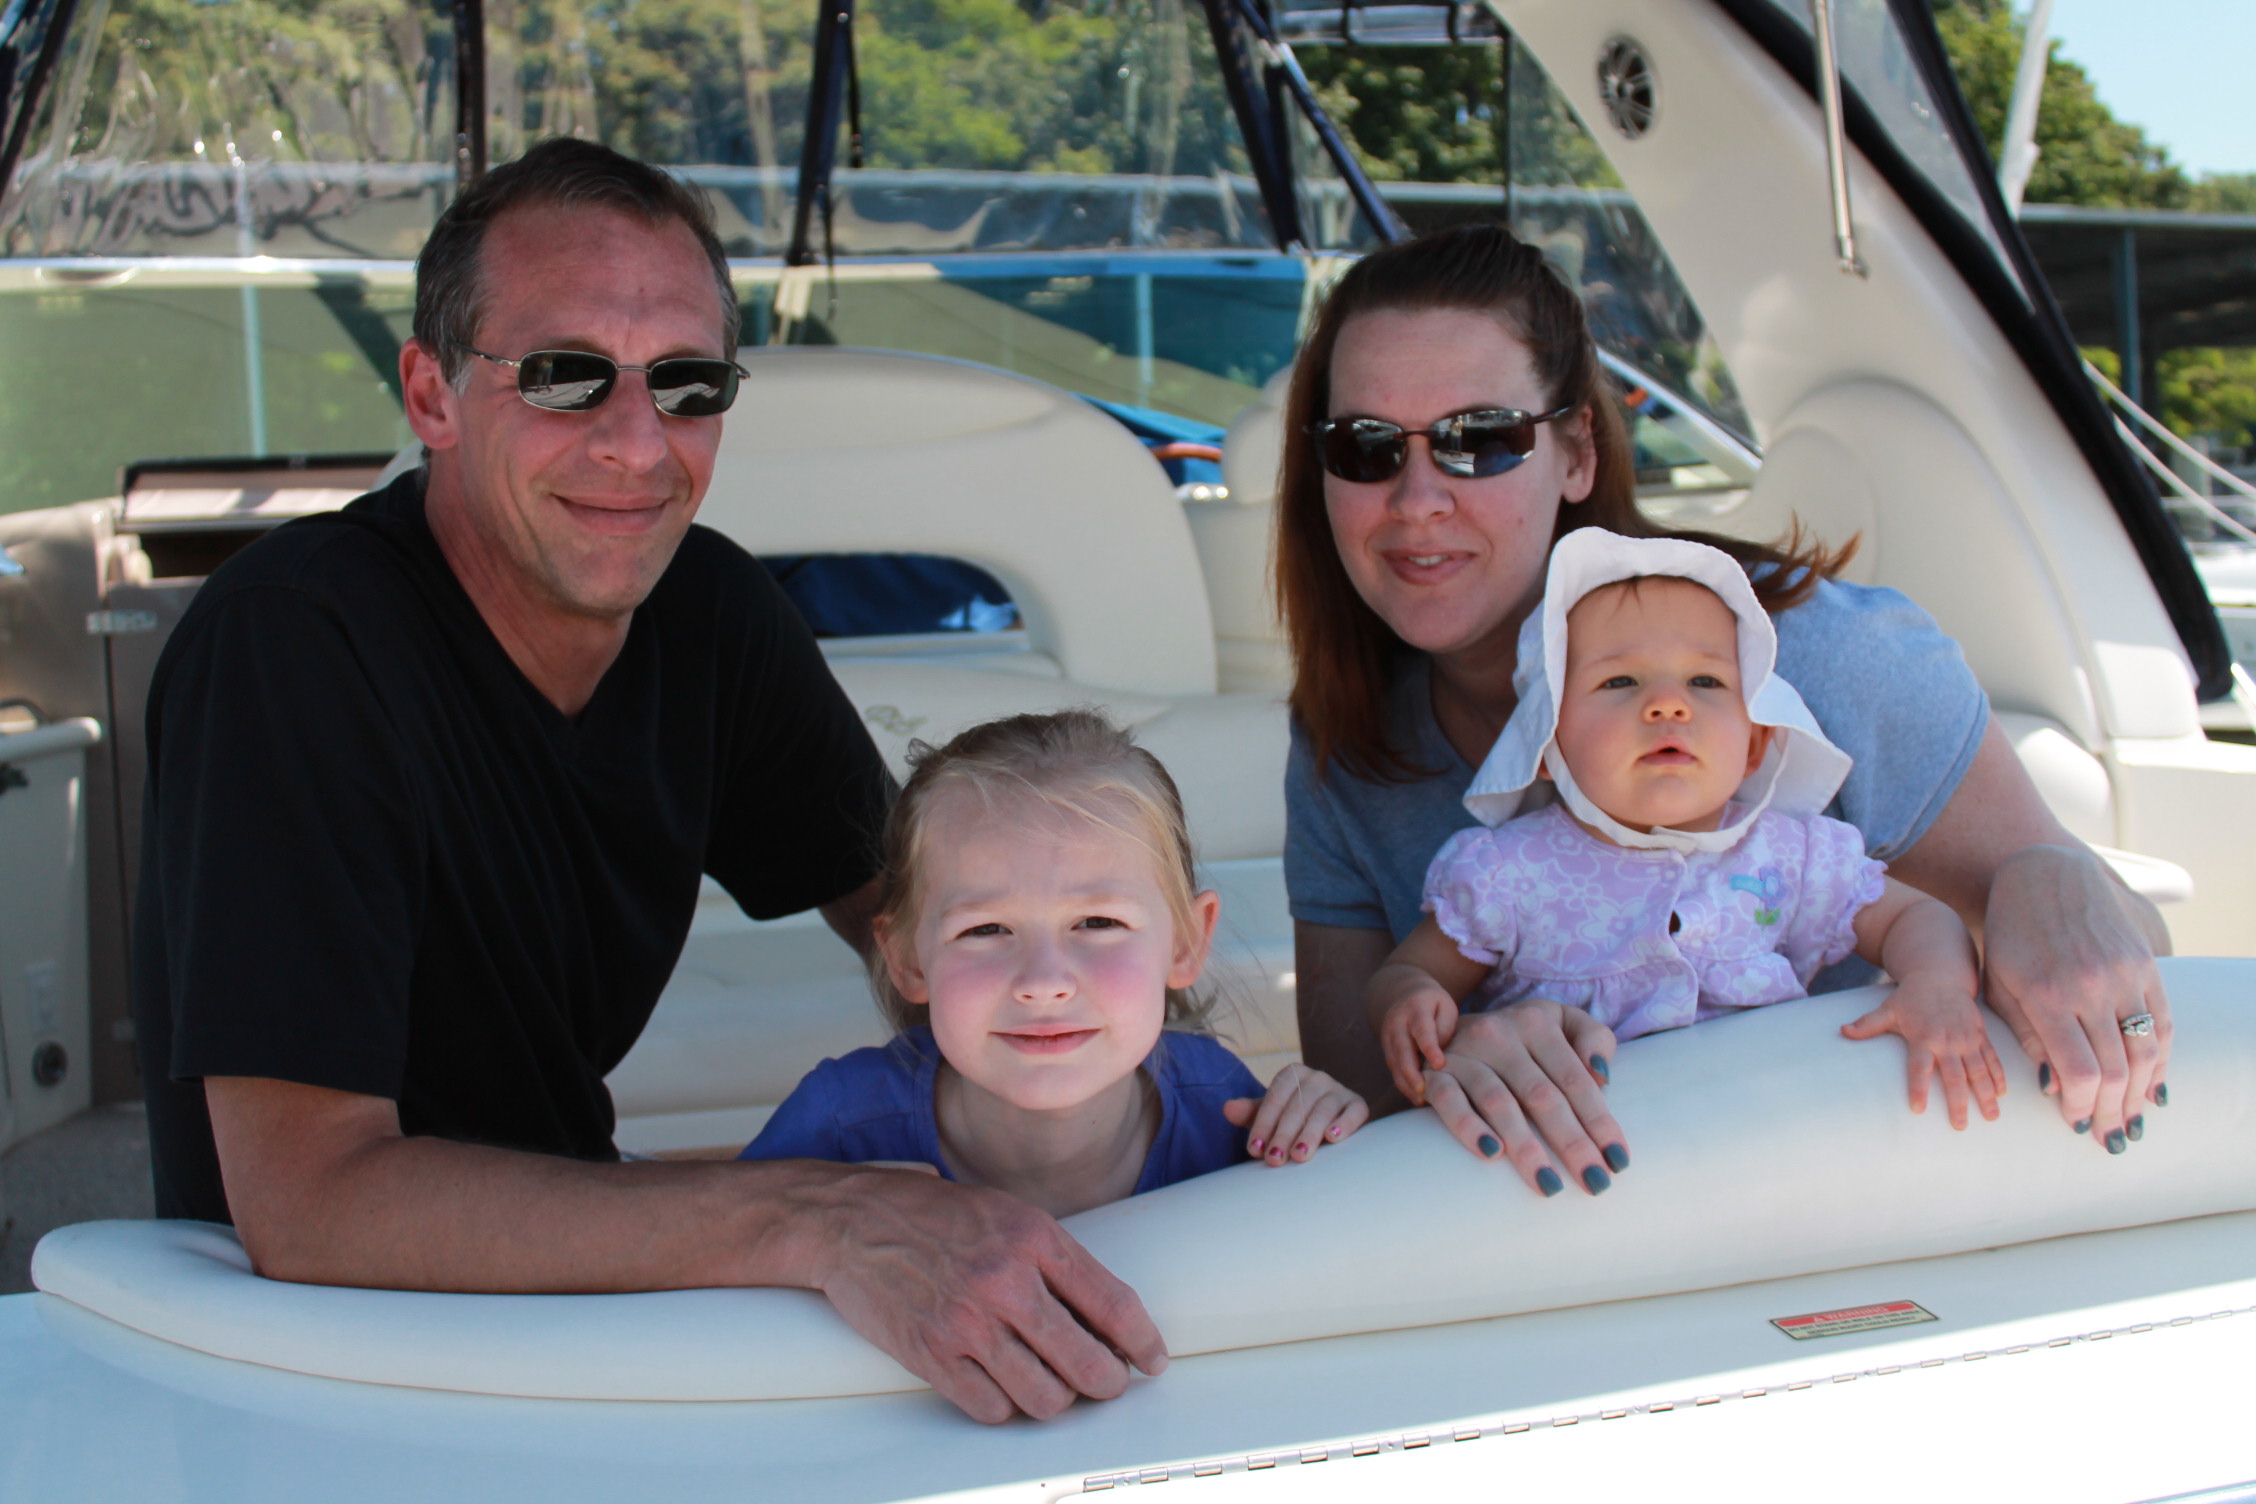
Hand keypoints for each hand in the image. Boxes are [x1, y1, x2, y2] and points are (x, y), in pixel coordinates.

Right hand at [812, 1166, 1165, 1422]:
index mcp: (1034, 1237)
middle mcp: (1005, 1281)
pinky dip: (1005, 1407)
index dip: (1142, 1342)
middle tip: (1105, 1384)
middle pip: (1087, 1363)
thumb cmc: (934, 1214)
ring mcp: (967, 1322)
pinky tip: (1003, 1387)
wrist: (852, 1220)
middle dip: (1107, 1384)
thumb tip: (1106, 1317)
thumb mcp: (1007, 1213)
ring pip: (1044, 1398)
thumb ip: (1055, 1260)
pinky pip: (991, 1410)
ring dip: (1057, 1400)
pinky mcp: (931, 1354)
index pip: (1113, 1303)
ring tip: (1052, 1386)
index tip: (1152, 1361)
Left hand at [1224, 1064, 1369, 1164]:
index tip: (1255, 1150)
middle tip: (1275, 1159)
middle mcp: (1317, 1078)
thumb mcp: (1271, 1114)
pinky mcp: (1358, 1104)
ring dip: (1309, 1135)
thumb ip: (1251, 1112)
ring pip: (1323, 1111)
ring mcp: (1339, 1090)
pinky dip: (1344, 1124)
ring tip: (1299, 1156)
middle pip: (1297, 1107)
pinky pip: (1354, 1112)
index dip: (1263, 1125)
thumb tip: (1228, 1109)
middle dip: (1283, 1135)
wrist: (1327, 1121)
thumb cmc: (1293, 1118)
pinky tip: (1333, 1138)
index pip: (1275, 1099)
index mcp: (1292, 1074)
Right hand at [1379, 984, 1459, 1103]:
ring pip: (1394, 1063)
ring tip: (1421, 1099)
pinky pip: (1393, 1069)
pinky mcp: (1386, 1050)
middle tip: (1423, 1090)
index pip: (1422, 1030)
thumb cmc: (1433, 1004)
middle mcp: (1397, 1023)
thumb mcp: (1445, 1006)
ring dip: (1406, 1082)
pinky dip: (1403, 1084)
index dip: (1430, 1048)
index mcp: (1416, 1009)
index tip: (1440, 1064)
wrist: (1403, 994)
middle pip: (1402, 1049)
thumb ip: (1445, 1028)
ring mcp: (1388, 1037)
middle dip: (1411, 1072)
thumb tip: (1439, 1057)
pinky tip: (1416, 1097)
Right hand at [1422, 998, 1624, 1196]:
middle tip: (1595, 1184)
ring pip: (1499, 1102)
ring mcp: (1464, 1052)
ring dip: (1526, 1147)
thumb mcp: (1560, 1023)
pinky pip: (1449, 1101)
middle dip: (1572, 1144)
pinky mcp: (1434, 1074)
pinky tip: (1491, 1154)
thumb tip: (1602, 1077)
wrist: (1438, 1026)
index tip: (1618, 1161)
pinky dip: (1468, 1127)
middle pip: (1542, 1095)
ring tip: (1549, 1186)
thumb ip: (1593, 1038)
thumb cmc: (1519, 1039)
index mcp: (1538, 1021)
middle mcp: (1500, 1033)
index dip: (1599, 1121)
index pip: (1575, 1078)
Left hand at [1840, 980, 2006, 1129]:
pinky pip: (1991, 1058)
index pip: (1918, 1068)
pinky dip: (1998, 1075)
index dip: (1918, 1088)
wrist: (1940, 975)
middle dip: (1958, 1102)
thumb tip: (1842, 1032)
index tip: (1917, 1110)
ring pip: (1979, 1070)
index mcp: (1923, 1038)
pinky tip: (2002, 1093)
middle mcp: (1947, 1041)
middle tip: (1960, 1126)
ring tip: (1992, 1117)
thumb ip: (1868, 1024)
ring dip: (1986, 1093)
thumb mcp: (1888, 1009)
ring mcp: (1966, 1039)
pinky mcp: (1980, 1035)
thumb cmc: (1911, 997)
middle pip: (1954, 1076)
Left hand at [1982, 845, 2170, 1152]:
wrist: (2045, 875)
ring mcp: (2125, 974)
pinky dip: (2162, 1061)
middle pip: (2116, 1071)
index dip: (2081, 1107)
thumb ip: (2026, 1035)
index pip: (2078, 1072)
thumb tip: (2056, 1087)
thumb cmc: (2011, 935)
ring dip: (2141, 1095)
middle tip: (2106, 1136)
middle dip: (2111, 1112)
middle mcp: (2091, 986)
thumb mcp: (2001, 984)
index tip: (2074, 1124)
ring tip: (2130, 1120)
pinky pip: (2164, 1024)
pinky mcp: (2147, 964)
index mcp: (2047, 994)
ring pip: (2148, 1053)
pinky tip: (2153, 1087)